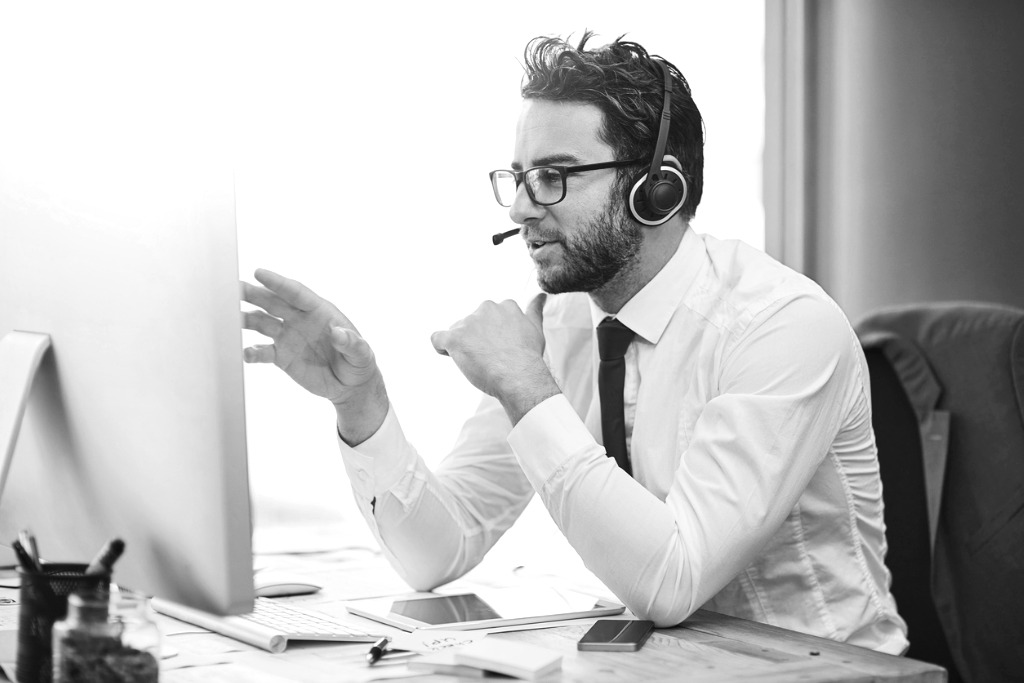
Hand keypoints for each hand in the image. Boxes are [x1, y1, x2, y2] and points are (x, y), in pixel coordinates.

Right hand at [240, 268, 387, 443]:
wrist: (349, 386)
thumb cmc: (358, 363)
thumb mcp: (362, 354)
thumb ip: (352, 343)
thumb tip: (339, 333)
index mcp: (319, 311)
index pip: (296, 293)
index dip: (278, 283)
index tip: (259, 273)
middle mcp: (300, 320)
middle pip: (272, 302)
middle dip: (253, 294)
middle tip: (233, 287)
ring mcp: (288, 337)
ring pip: (261, 323)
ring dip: (245, 319)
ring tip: (229, 318)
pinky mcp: (282, 356)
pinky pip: (262, 351)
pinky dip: (252, 352)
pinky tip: (245, 353)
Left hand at [430, 293, 559, 423]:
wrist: (519, 375)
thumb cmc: (528, 356)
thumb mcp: (535, 328)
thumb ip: (534, 310)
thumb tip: (541, 296)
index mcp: (504, 306)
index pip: (489, 316)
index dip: (491, 334)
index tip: (498, 348)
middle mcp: (485, 308)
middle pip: (472, 323)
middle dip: (476, 338)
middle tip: (490, 358)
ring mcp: (469, 322)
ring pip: (457, 332)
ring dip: (463, 346)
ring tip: (478, 363)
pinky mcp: (454, 338)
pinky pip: (438, 338)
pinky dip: (441, 347)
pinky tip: (450, 355)